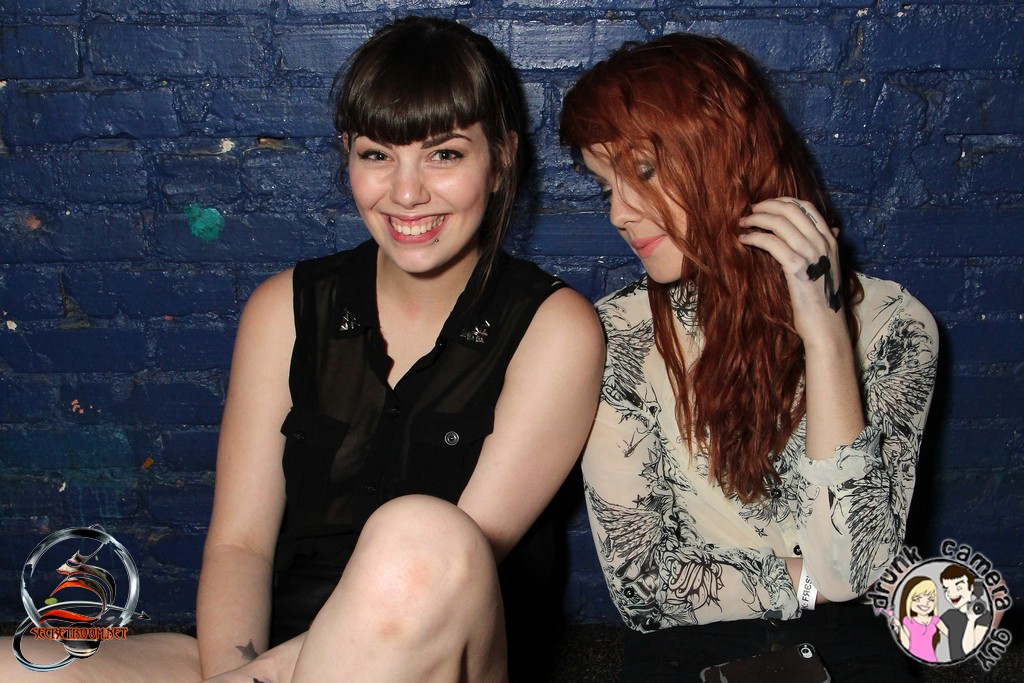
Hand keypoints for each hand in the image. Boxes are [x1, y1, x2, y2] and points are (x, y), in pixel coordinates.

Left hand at [738, 197, 846, 344]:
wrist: (826, 326)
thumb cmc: (822, 300)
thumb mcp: (828, 268)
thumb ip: (826, 247)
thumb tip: (832, 229)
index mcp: (830, 240)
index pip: (806, 207)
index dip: (783, 201)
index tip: (765, 204)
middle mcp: (823, 243)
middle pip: (791, 210)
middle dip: (766, 206)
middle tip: (750, 212)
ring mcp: (812, 254)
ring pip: (780, 223)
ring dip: (757, 220)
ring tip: (743, 224)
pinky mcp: (797, 268)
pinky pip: (772, 243)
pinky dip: (755, 237)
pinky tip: (744, 240)